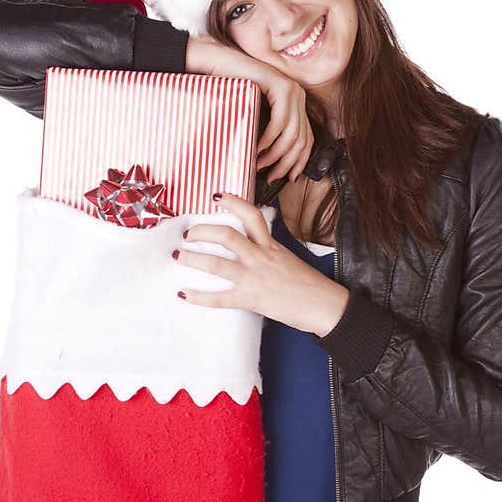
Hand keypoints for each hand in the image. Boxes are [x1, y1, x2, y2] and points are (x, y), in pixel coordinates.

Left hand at [173, 193, 349, 334]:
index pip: (252, 215)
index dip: (233, 202)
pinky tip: (183, 294)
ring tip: (179, 255)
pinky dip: (198, 297)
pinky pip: (219, 298)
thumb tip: (250, 247)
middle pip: (226, 236)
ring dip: (193, 258)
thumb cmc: (308, 284)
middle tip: (188, 233)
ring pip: (217, 263)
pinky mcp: (251, 299)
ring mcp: (254, 278)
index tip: (216, 196)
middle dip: (202, 231)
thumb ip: (268, 250)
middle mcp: (260, 257)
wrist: (323, 305)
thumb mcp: (287, 258)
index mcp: (270, 245)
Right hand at [186, 36, 314, 183]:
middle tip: (272, 176)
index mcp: (296, 103)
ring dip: (275, 153)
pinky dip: (268, 138)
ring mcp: (291, 90)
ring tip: (260, 163)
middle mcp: (298, 96)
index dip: (300, 161)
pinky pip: (279, 121)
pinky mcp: (280, 85)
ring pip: (291, 133)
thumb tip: (274, 161)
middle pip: (301, 139)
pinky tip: (258, 147)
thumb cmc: (233, 90)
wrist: (218, 64)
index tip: (290, 178)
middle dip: (286, 163)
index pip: (307, 138)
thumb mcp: (257, 115)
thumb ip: (269, 131)